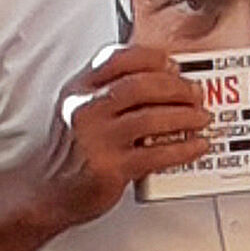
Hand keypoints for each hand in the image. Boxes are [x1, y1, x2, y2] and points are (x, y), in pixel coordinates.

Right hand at [45, 44, 209, 222]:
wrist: (47, 193)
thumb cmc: (71, 151)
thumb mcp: (80, 109)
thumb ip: (110, 90)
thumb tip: (164, 79)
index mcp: (79, 88)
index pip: (119, 58)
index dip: (153, 58)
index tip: (174, 65)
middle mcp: (85, 109)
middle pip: (141, 85)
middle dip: (177, 87)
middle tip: (196, 93)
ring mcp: (96, 139)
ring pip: (152, 118)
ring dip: (186, 116)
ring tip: (202, 117)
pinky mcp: (109, 168)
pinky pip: (157, 154)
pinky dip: (184, 149)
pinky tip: (197, 146)